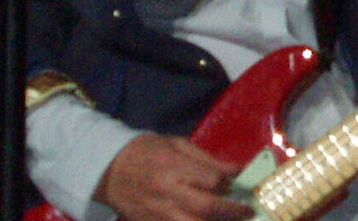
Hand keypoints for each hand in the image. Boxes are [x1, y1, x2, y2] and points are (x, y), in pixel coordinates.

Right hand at [94, 133, 253, 220]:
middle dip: (231, 212)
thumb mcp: (177, 144)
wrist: (109, 169)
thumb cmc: (148, 150)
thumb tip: (235, 170)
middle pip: (206, 208)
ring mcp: (159, 214)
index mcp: (174, 166)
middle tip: (248, 211)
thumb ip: (206, 160)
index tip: (243, 184)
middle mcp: (168, 192)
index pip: (211, 180)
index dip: (231, 183)